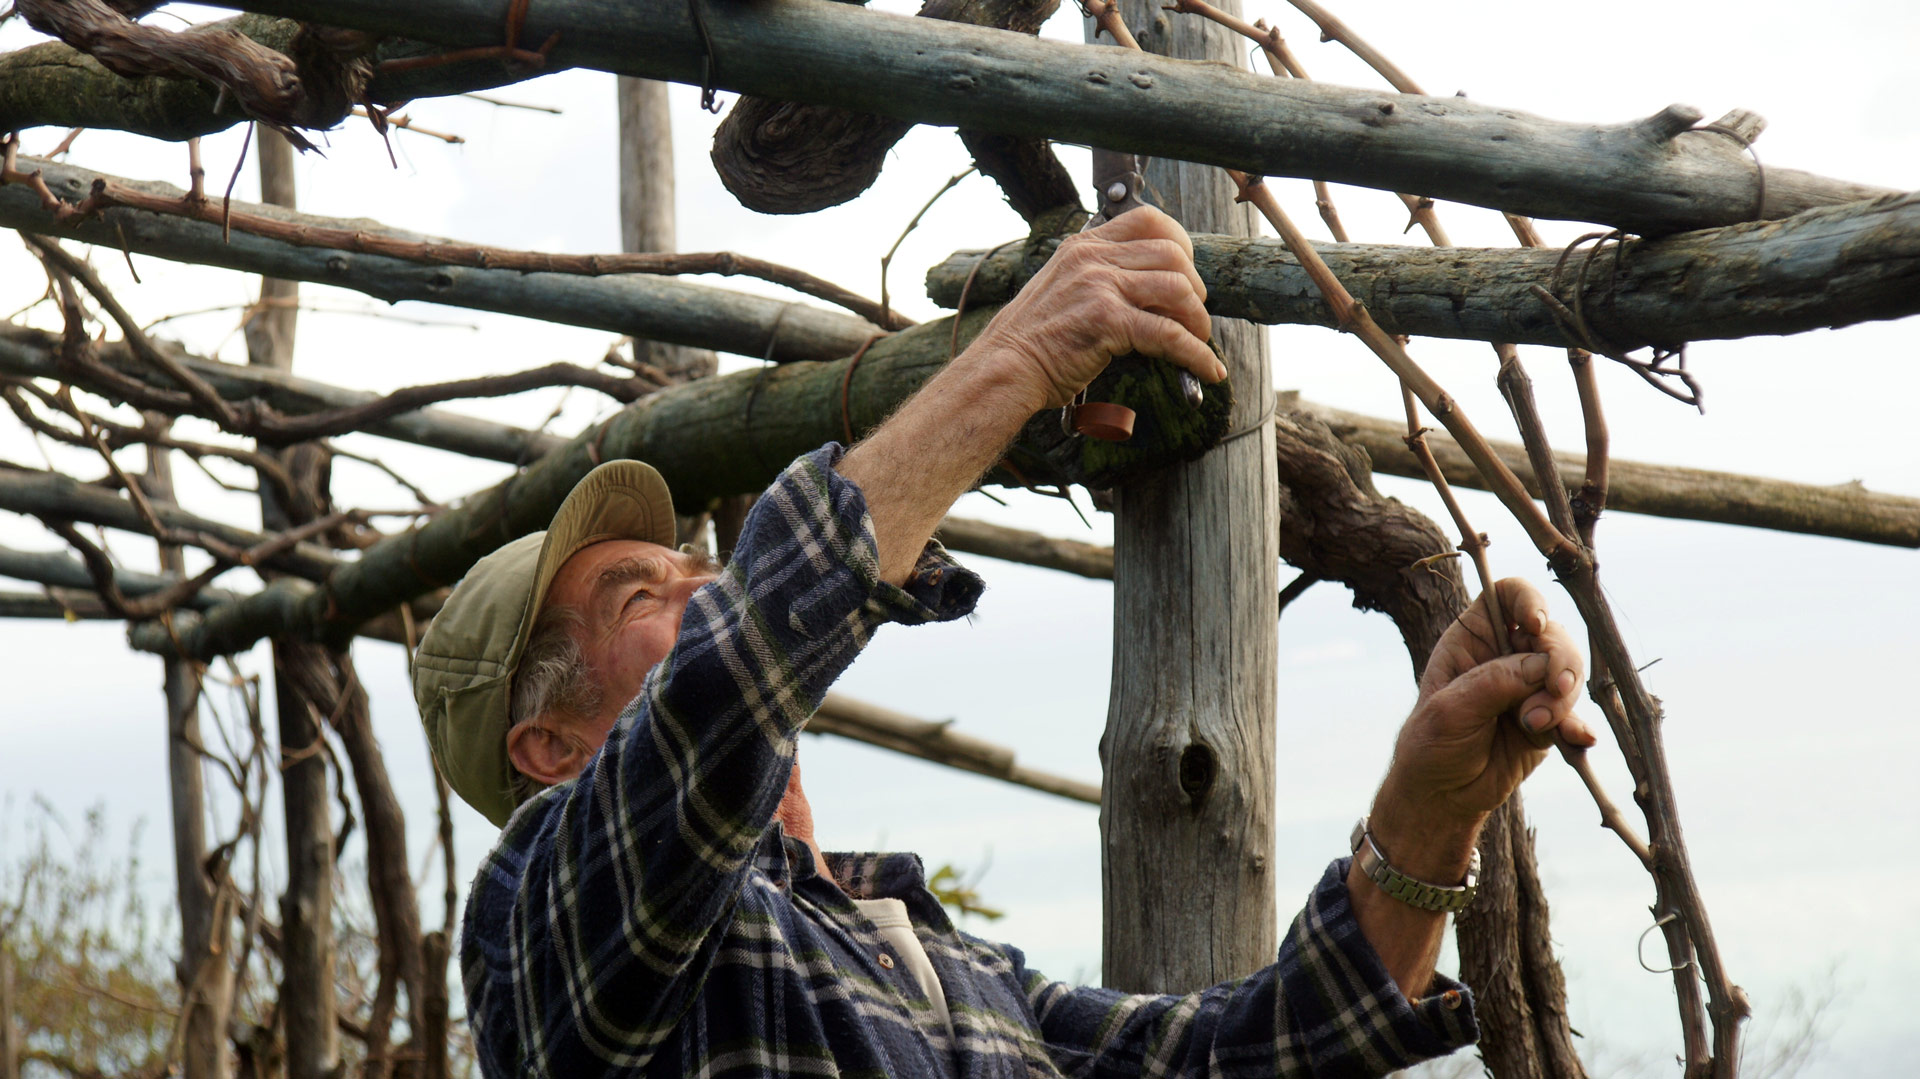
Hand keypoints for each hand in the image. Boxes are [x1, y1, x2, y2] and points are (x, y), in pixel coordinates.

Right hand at [966, 206, 1225, 409]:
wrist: (1004, 368)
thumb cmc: (1034, 339)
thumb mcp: (1066, 289)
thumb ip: (1103, 278)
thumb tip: (1157, 290)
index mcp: (1084, 245)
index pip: (1148, 220)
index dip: (1180, 243)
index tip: (1187, 272)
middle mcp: (1092, 258)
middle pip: (1172, 254)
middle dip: (1195, 287)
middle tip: (1194, 315)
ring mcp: (1099, 286)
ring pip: (1177, 289)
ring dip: (1198, 319)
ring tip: (1197, 340)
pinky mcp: (1106, 320)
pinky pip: (1169, 334)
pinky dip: (1196, 355)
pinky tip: (1207, 371)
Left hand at [1372, 579, 1595, 874]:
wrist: (1443, 795)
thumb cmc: (1431, 744)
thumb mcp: (1450, 711)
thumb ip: (1493, 683)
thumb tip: (1541, 665)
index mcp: (1473, 637)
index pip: (1508, 595)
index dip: (1528, 600)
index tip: (1535, 625)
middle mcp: (1505, 654)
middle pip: (1552, 634)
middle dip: (1559, 661)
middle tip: (1552, 691)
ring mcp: (1530, 686)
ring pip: (1569, 674)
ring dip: (1563, 699)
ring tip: (1537, 726)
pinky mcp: (1549, 719)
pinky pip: (1575, 715)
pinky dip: (1578, 726)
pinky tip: (1576, 740)